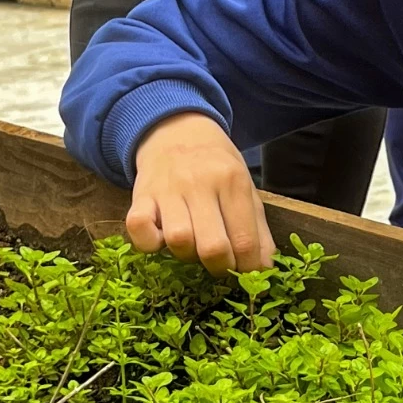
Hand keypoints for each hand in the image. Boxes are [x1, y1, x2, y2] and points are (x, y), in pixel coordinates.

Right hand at [127, 113, 274, 276]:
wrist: (176, 130)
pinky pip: (138, 227)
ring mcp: (168, 189)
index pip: (245, 241)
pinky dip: (148, 242)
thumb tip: (265, 270)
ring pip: (179, 241)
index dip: (249, 268)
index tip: (246, 273)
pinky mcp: (140, 194)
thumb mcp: (245, 188)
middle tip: (221, 263)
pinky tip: (161, 239)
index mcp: (232, 181)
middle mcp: (200, 183)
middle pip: (213, 247)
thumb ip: (257, 229)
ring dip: (187, 256)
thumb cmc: (216, 167)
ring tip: (194, 247)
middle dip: (220, 267)